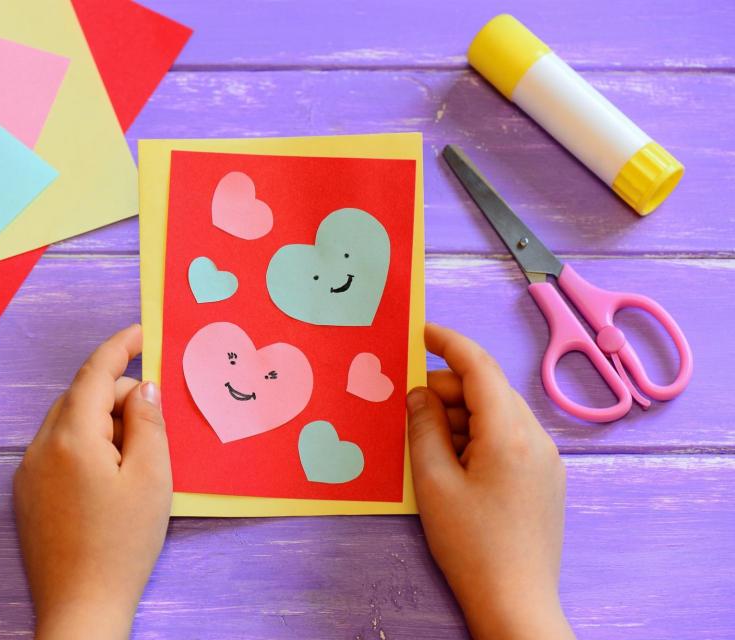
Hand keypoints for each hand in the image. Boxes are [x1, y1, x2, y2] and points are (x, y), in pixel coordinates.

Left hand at [13, 324, 171, 639]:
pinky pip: (58, 449)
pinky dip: (86, 444)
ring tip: (135, 455)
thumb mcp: (152, 477)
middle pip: (80, 397)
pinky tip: (110, 474)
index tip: (141, 331)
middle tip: (154, 418)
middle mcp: (40, 447)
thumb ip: (147, 422)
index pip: (94, 374)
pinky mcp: (27, 495)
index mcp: (71, 438)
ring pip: (68, 423)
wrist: (82, 608)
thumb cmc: (123, 544)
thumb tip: (142, 387)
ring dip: (102, 421)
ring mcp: (28, 472)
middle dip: (117, 394)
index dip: (119, 346)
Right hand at [407, 323, 573, 639]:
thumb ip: (424, 426)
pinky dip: (479, 436)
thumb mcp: (433, 482)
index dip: (448, 343)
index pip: (479, 367)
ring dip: (462, 415)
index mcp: (509, 433)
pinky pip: (509, 438)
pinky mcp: (546, 479)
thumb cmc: (470, 544)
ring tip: (430, 446)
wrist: (516, 602)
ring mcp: (546, 459)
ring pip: (498, 414)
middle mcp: (536, 438)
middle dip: (449, 389)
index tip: (420, 332)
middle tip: (411, 408)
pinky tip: (455, 463)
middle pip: (489, 389)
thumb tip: (420, 392)